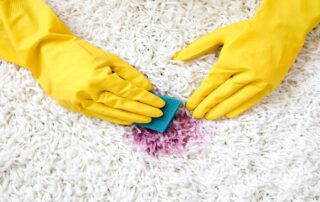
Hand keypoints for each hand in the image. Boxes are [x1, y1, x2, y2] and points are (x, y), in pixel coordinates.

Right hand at [0, 0, 164, 124]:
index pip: (130, 92)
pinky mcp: (76, 107)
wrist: (49, 55)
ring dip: (132, 117)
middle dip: (143, 111)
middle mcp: (92, 92)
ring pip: (112, 113)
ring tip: (147, 120)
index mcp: (100, 77)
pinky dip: (115, 119)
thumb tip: (147, 87)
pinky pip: (100, 115)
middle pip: (123, 105)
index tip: (160, 103)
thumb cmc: (81, 53)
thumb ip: (129, 73)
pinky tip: (128, 121)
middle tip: (158, 115)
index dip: (147, 99)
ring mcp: (82, 101)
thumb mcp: (107, 58)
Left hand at [173, 18, 307, 119]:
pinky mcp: (269, 85)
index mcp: (230, 61)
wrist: (281, 29)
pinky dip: (239, 108)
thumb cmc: (249, 31)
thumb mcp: (221, 35)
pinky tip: (229, 114)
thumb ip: (198, 47)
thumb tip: (178, 57)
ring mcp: (259, 81)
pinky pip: (251, 101)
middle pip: (221, 95)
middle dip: (206, 106)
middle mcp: (245, 73)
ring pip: (235, 100)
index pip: (210, 84)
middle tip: (197, 115)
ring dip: (220, 111)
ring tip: (209, 117)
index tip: (190, 105)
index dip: (199, 96)